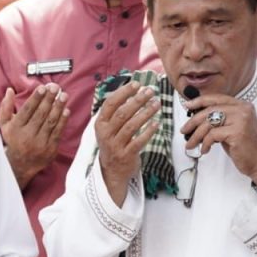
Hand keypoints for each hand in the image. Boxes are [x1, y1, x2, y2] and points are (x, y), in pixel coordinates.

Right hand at [0, 85, 69, 187]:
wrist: (21, 165)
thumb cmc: (13, 140)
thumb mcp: (4, 125)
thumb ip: (6, 107)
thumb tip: (10, 90)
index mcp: (15, 128)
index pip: (26, 110)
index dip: (35, 98)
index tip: (42, 88)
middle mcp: (27, 136)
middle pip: (40, 114)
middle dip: (49, 99)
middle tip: (56, 87)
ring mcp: (39, 143)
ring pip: (50, 122)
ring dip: (58, 107)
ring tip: (64, 95)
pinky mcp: (50, 149)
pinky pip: (57, 132)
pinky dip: (63, 121)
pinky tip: (66, 110)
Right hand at [95, 81, 160, 205]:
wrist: (112, 171)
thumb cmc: (113, 144)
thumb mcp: (107, 129)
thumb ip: (115, 112)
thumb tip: (131, 91)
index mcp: (100, 124)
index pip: (110, 104)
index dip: (123, 93)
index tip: (137, 84)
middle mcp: (106, 134)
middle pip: (122, 113)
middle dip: (137, 100)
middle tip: (150, 92)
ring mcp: (115, 145)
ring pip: (131, 126)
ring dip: (145, 113)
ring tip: (157, 104)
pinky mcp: (126, 155)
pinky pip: (139, 141)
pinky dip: (148, 131)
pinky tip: (156, 123)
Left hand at [182, 93, 256, 181]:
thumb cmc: (243, 146)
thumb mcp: (229, 128)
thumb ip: (218, 120)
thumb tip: (195, 118)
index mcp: (242, 105)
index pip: (216, 98)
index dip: (199, 101)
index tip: (187, 106)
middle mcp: (243, 109)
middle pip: (209, 110)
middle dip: (193, 122)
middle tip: (184, 131)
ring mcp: (241, 119)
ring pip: (208, 123)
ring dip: (196, 136)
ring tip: (191, 144)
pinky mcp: (238, 131)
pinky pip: (212, 135)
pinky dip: (205, 143)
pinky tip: (205, 150)